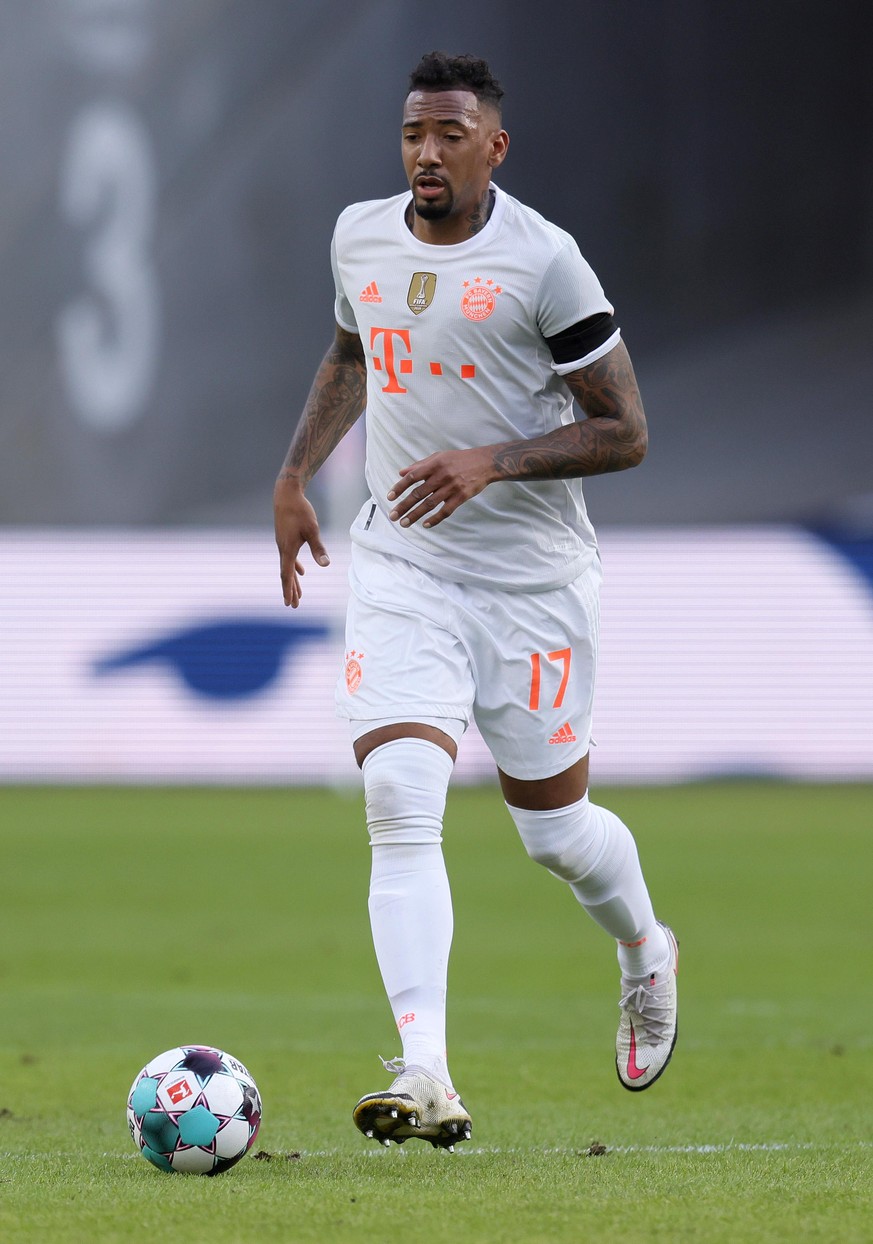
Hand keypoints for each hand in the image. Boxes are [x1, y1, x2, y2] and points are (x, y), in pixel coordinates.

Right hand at [273, 480, 329, 606]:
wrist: (286, 494)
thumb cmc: (300, 511)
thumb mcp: (312, 530)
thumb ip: (318, 548)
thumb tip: (326, 565)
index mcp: (288, 550)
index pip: (287, 575)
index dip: (288, 590)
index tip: (289, 604)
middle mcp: (283, 549)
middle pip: (286, 575)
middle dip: (291, 590)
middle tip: (294, 606)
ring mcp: (283, 544)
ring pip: (288, 566)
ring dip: (293, 581)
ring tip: (298, 593)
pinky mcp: (285, 538)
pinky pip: (289, 557)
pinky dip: (295, 566)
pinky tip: (301, 571)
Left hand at [387, 447, 495, 528]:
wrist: (485, 463)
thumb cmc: (459, 459)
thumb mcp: (439, 457)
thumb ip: (420, 465)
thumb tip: (401, 472)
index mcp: (434, 464)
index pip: (412, 477)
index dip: (400, 487)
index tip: (390, 497)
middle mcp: (442, 476)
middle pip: (418, 493)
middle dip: (404, 506)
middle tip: (393, 516)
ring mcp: (452, 487)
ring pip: (429, 504)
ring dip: (415, 515)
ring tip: (404, 523)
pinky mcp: (461, 496)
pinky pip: (446, 511)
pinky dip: (435, 519)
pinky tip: (425, 524)